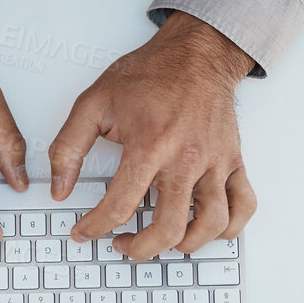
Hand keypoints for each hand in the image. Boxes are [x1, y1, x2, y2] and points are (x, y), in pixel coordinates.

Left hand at [49, 11, 256, 258]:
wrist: (196, 53)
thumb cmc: (150, 74)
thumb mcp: (94, 102)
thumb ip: (69, 147)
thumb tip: (59, 186)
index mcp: (149, 145)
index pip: (119, 205)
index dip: (94, 227)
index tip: (84, 231)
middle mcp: (186, 159)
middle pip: (169, 228)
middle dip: (140, 249)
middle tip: (122, 245)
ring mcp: (215, 163)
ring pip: (211, 225)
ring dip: (185, 245)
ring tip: (163, 240)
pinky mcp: (233, 161)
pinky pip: (244, 206)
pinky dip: (230, 228)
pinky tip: (207, 229)